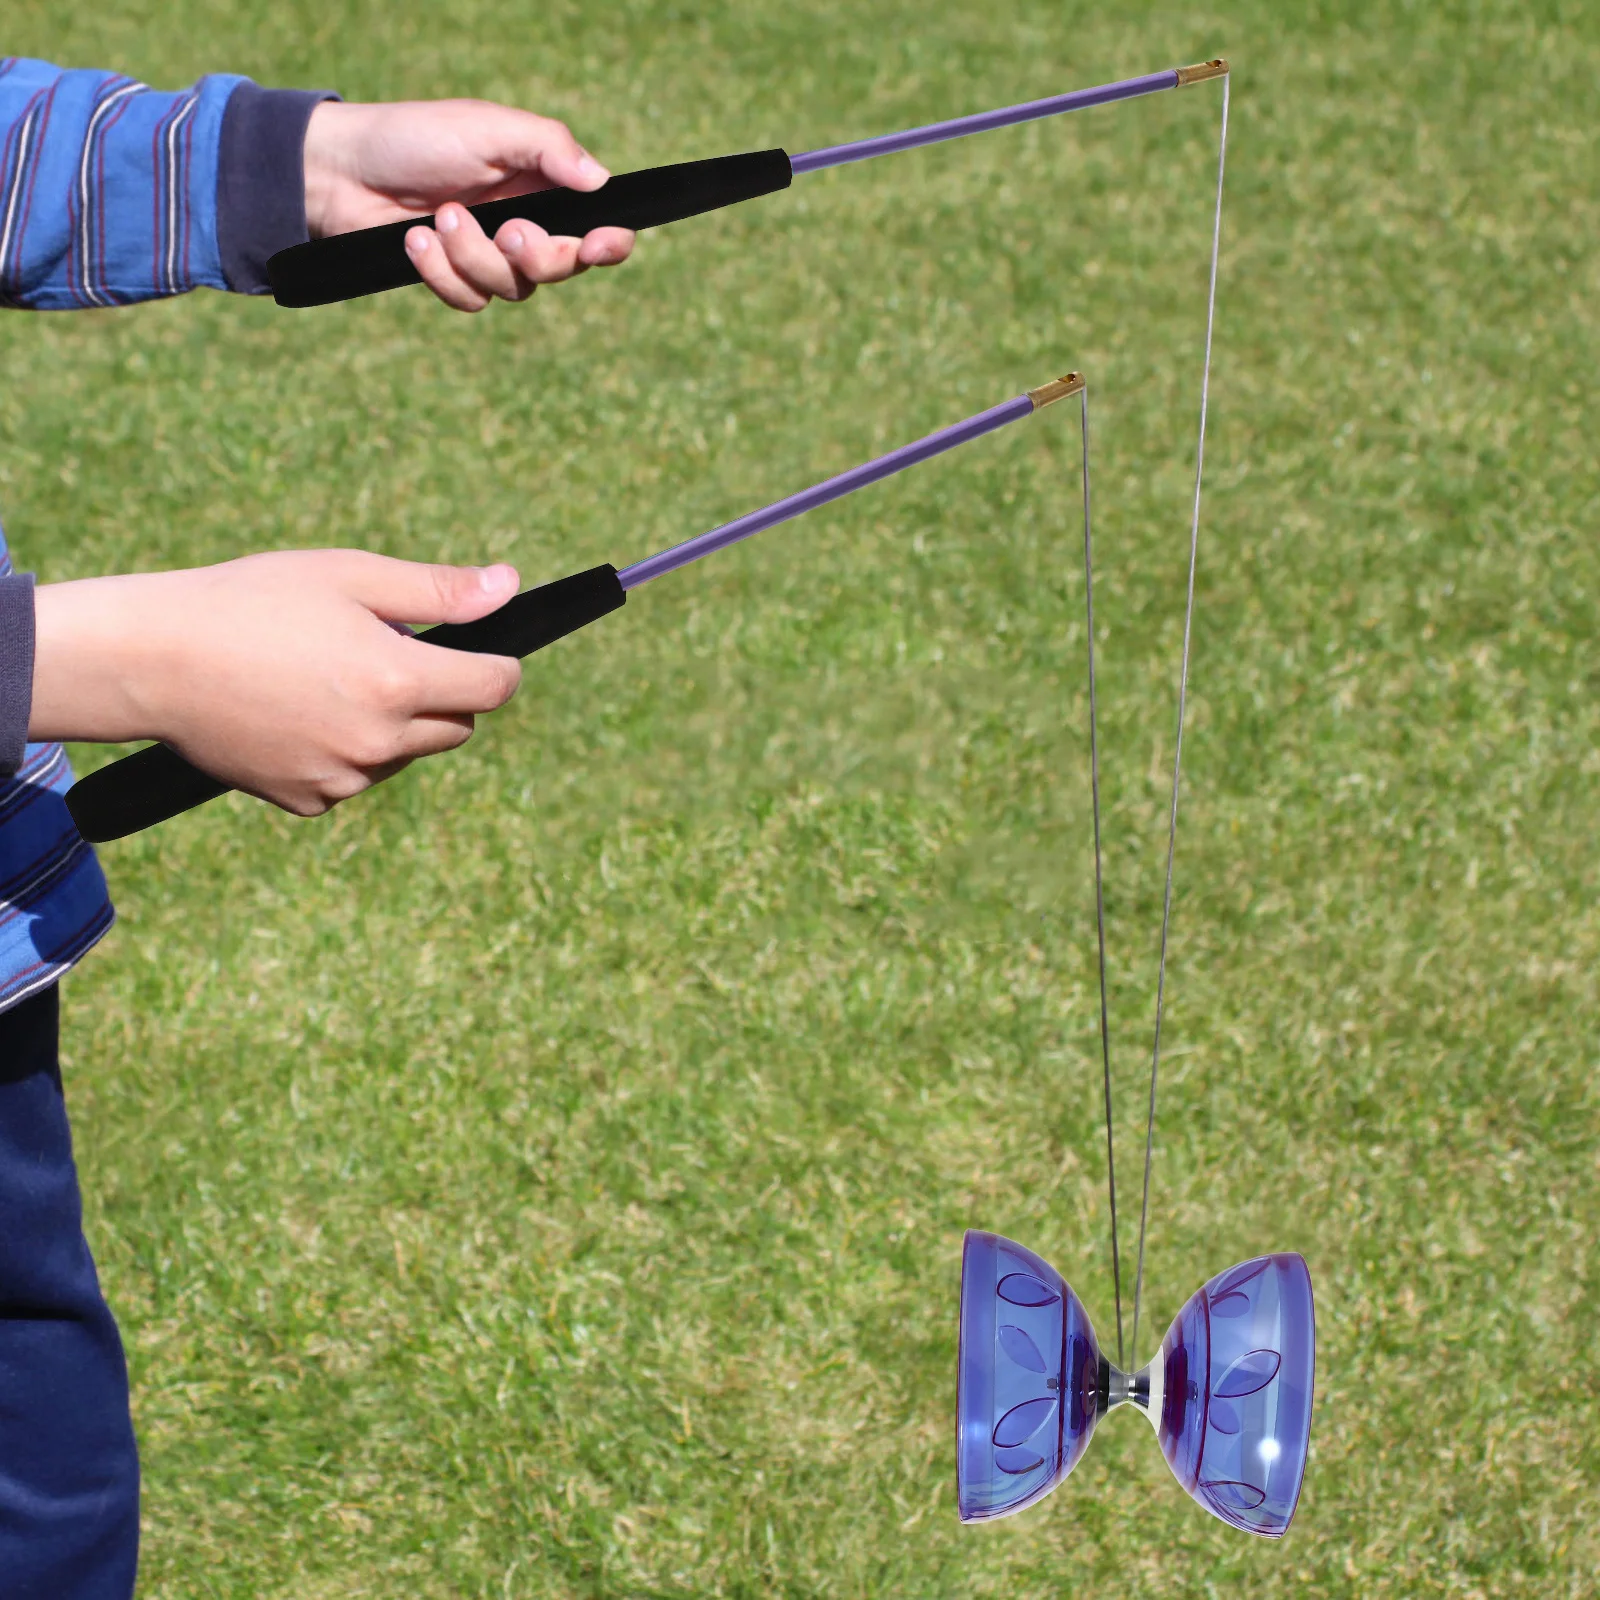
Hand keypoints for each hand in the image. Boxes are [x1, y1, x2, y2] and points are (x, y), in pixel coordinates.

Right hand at [32, 552, 523, 815]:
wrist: (152, 661)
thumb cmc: (251, 602)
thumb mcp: (349, 576)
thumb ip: (438, 591)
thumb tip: (510, 587)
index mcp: (395, 681)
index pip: (494, 687)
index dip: (499, 663)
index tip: (486, 650)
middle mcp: (377, 741)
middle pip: (457, 726)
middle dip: (443, 691)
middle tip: (386, 654)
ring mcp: (343, 778)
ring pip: (407, 754)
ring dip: (394, 723)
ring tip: (331, 679)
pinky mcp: (309, 800)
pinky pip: (357, 777)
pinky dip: (348, 751)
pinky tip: (300, 713)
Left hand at [302, 98, 635, 311]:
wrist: (341, 171)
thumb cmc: (415, 138)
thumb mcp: (487, 128)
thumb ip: (548, 147)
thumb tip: (601, 180)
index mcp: (542, 185)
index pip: (596, 225)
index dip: (608, 243)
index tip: (598, 245)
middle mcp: (524, 224)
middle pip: (562, 267)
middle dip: (536, 255)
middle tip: (506, 229)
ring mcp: (489, 257)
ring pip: (512, 289)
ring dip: (473, 255)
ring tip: (439, 217)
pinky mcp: (456, 279)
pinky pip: (470, 300)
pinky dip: (441, 273)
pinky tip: (413, 240)